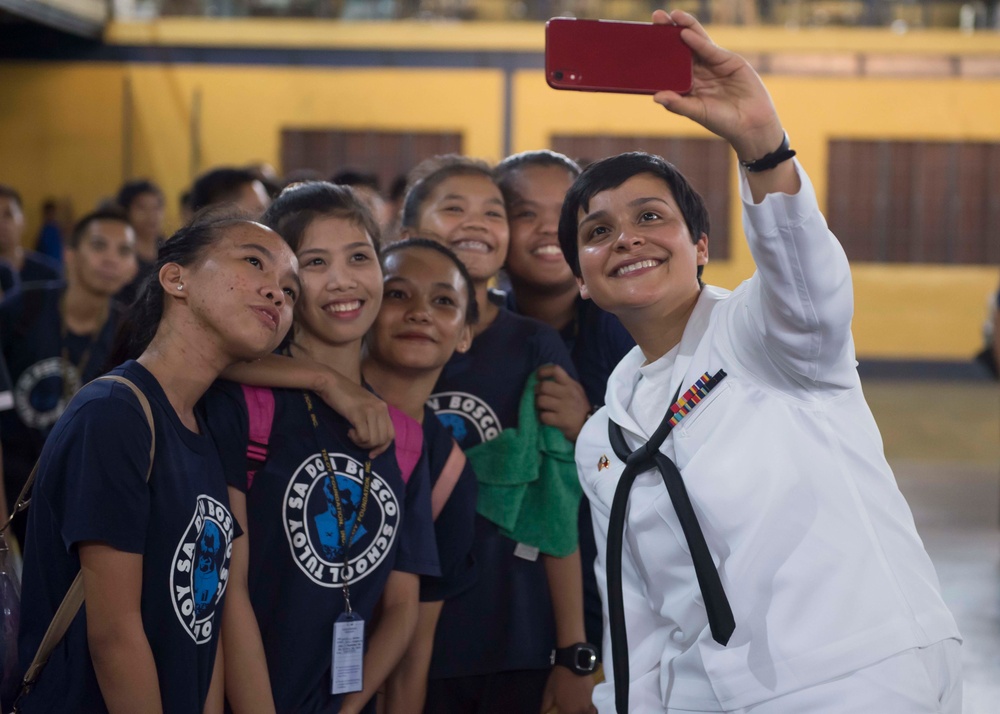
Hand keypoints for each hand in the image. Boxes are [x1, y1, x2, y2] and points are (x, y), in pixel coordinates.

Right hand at [316, 374, 393, 457]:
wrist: (330, 382)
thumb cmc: (344, 395)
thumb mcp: (364, 406)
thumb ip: (372, 418)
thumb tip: (375, 441)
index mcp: (384, 407)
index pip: (391, 434)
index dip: (382, 447)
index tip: (372, 453)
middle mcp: (381, 409)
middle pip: (383, 439)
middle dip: (370, 446)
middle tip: (357, 441)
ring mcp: (371, 411)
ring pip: (373, 440)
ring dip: (361, 443)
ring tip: (352, 434)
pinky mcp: (359, 413)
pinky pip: (363, 437)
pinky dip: (356, 438)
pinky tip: (349, 431)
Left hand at [535, 365, 589, 442]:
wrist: (589, 427)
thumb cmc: (579, 407)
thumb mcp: (576, 391)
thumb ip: (563, 384)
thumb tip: (543, 379)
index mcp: (571, 384)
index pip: (555, 370)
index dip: (543, 371)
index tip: (538, 377)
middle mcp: (568, 393)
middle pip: (544, 386)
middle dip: (536, 391)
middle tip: (538, 396)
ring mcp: (565, 407)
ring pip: (541, 400)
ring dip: (537, 405)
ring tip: (541, 408)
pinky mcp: (562, 420)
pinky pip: (543, 416)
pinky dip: (541, 418)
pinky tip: (545, 418)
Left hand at [540, 666, 596, 713]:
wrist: (575, 664)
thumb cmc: (560, 678)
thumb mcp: (549, 690)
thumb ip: (546, 705)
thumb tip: (542, 713)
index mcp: (566, 710)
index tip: (561, 710)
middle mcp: (578, 710)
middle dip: (572, 712)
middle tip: (568, 708)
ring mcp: (587, 704)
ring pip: (586, 713)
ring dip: (582, 711)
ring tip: (577, 706)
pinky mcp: (593, 697)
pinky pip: (591, 707)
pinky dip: (588, 707)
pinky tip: (582, 701)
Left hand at [650, 10, 783, 162]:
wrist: (751, 124)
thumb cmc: (722, 122)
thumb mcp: (697, 112)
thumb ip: (678, 104)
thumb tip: (656, 97)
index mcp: (687, 85)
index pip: (669, 64)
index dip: (658, 52)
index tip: (643, 40)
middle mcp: (698, 72)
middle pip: (680, 48)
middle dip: (668, 32)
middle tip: (655, 17)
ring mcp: (712, 64)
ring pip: (696, 42)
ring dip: (684, 27)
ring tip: (672, 15)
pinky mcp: (727, 60)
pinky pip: (709, 49)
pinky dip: (698, 40)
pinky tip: (686, 32)